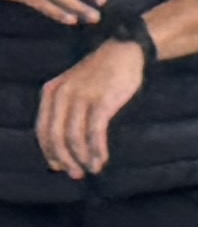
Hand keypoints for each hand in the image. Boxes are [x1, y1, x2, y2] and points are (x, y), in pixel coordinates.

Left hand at [31, 40, 137, 183]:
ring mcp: (81, 97)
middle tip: (76, 174)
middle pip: (56, 136)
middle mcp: (62, 95)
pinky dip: (97, 149)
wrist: (125, 52)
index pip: (43, 130)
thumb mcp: (75, 87)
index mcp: (51, 92)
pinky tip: (101, 159)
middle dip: (65, 159)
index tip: (60, 167)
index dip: (49, 152)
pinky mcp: (102, 101)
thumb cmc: (103, 74)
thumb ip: (67, 109)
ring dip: (82, 157)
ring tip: (92, 169)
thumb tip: (67, 143)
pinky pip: (95, 132)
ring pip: (75, 137)